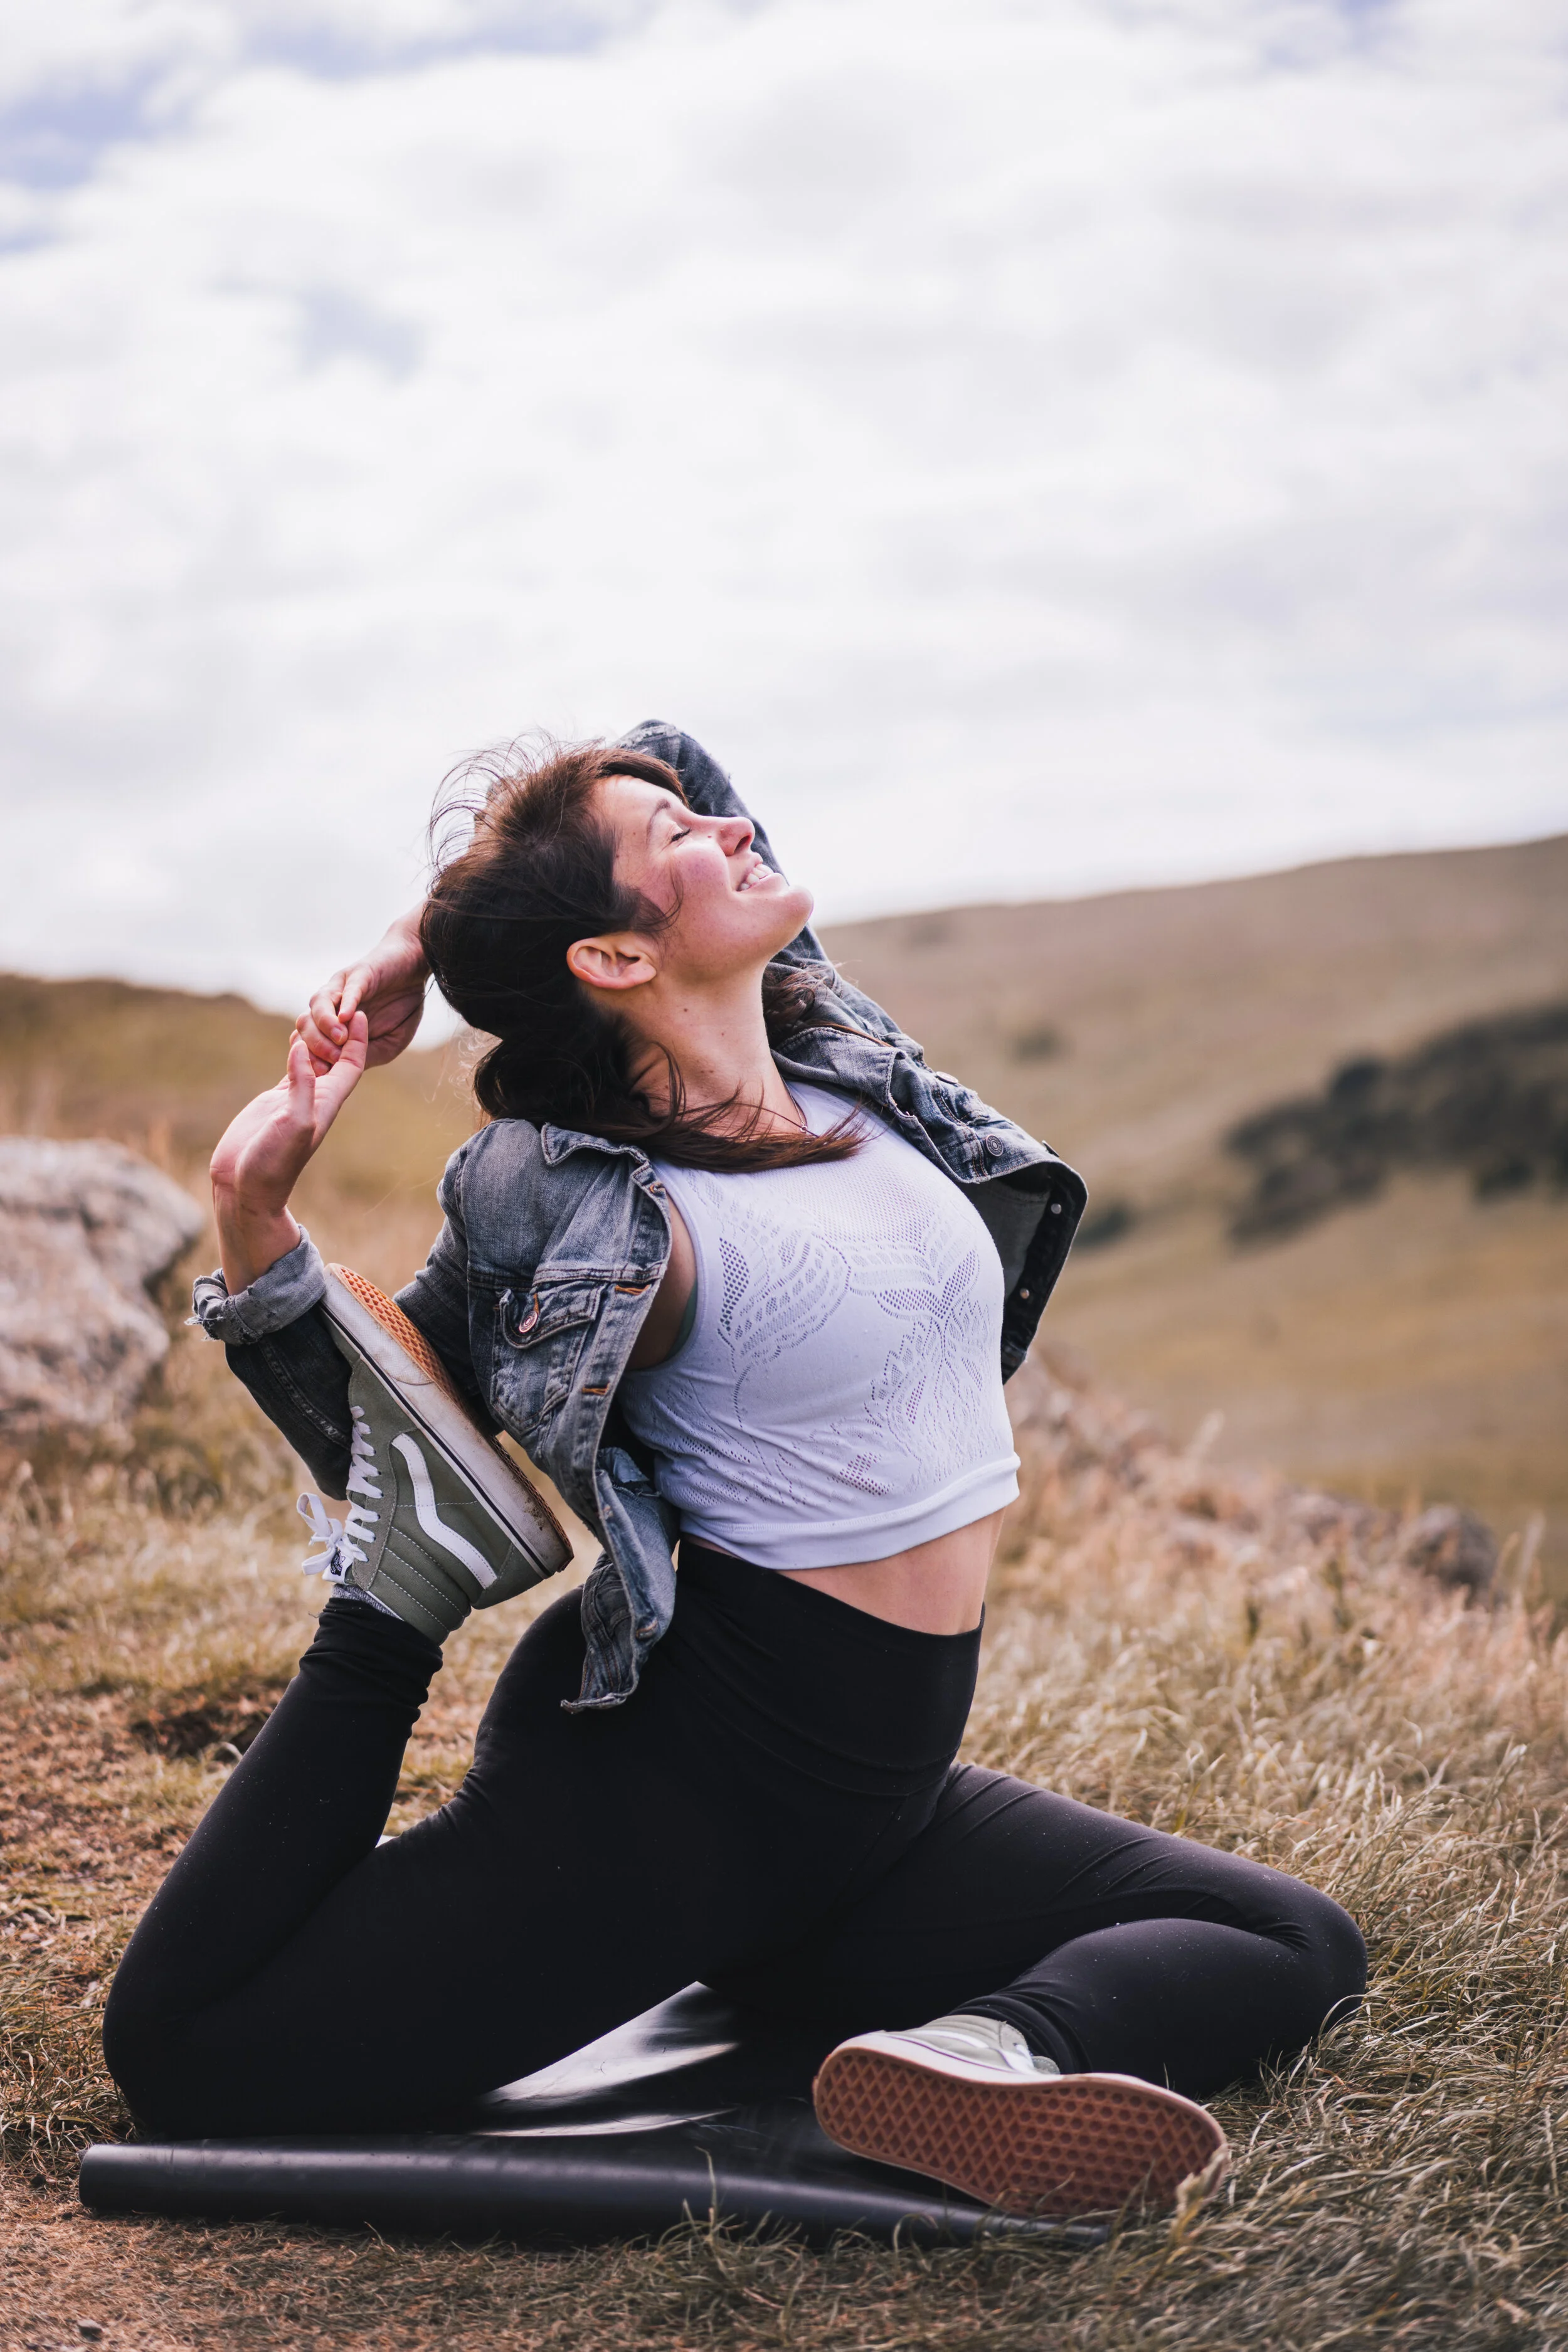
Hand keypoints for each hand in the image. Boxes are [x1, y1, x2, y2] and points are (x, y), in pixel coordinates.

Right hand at [210, 1015, 368, 1291]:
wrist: (248, 1188)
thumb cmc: (273, 1163)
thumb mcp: (293, 1123)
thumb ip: (300, 1086)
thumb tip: (303, 1048)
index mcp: (327, 1102)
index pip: (352, 1064)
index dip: (359, 1039)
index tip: (361, 1012)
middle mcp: (315, 1099)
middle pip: (335, 1057)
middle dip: (338, 1032)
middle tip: (335, 1004)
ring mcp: (294, 1100)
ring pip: (313, 1060)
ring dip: (317, 1039)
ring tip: (318, 1014)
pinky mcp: (273, 1103)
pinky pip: (291, 1070)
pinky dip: (295, 1052)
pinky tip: (295, 1040)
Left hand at [296, 906, 427, 1071]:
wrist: (416, 969)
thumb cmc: (402, 1007)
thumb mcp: (389, 1043)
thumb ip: (367, 1055)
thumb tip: (347, 1070)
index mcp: (332, 1025)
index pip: (308, 1043)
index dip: (311, 1061)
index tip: (320, 1077)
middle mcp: (330, 1005)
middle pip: (305, 1025)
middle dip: (315, 1046)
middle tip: (332, 1061)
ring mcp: (341, 987)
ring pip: (318, 1005)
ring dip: (325, 1026)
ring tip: (341, 1041)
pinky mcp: (358, 974)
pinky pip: (347, 989)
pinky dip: (345, 1003)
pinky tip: (348, 1017)